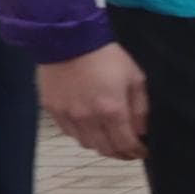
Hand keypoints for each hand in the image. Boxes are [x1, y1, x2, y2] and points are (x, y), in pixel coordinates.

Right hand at [40, 42, 147, 159]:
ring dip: (100, 146)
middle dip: (120, 154)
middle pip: (106, 149)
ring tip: (109, 141)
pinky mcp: (52, 110)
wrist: (68, 39)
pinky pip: (68, 132)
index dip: (136, 152)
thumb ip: (140, 108)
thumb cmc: (106, 56)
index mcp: (112, 111)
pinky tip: (88, 129)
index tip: (142, 152)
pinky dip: (81, 135)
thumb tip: (141, 131)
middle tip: (128, 151)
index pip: (125, 144)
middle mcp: (89, 119)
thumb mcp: (135, 78)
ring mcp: (68, 116)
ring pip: (86, 144)